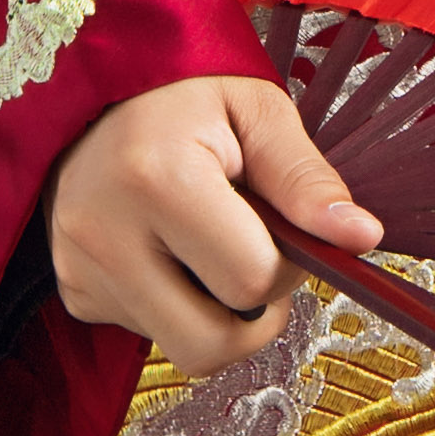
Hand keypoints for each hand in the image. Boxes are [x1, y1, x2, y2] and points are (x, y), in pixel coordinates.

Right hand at [46, 70, 385, 381]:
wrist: (97, 87)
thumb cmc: (186, 93)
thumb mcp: (258, 112)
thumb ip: (307, 180)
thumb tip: (362, 237)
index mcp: (158, 180)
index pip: (251, 281)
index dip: (286, 265)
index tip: (279, 224)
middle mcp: (104, 234)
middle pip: (210, 342)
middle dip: (253, 313)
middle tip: (255, 254)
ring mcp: (79, 268)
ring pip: (182, 348)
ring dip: (215, 312)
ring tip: (211, 246)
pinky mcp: (72, 289)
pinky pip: (146, 331)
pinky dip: (175, 303)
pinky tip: (171, 248)